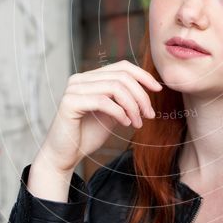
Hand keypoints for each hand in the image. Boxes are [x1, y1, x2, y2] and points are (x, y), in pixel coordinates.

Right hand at [38, 60, 161, 171]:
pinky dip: (120, 112)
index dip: (143, 75)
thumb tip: (148, 88)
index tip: (158, 89)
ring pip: (115, 87)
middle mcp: (80, 79)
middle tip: (149, 115)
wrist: (64, 156)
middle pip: (122, 77)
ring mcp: (73, 89)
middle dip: (141, 95)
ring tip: (138, 123)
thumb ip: (124, 99)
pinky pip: (103, 101)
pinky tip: (125, 124)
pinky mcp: (70, 103)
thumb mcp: (112, 113)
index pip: (122, 66)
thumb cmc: (87, 135)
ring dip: (133, 106)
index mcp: (90, 78)